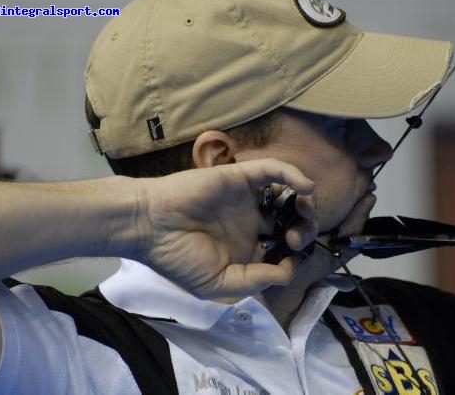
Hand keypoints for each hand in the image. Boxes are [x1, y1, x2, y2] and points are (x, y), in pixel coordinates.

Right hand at [134, 159, 317, 298]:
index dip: (296, 253)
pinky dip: (293, 175)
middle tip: (295, 240)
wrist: (149, 228)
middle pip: (292, 220)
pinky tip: (305, 188)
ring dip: (305, 204)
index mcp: (247, 246)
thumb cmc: (178, 258)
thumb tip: (289, 270)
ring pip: (288, 194)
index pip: (284, 246)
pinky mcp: (240, 178)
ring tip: (303, 216)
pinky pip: (272, 170)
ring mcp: (247, 198)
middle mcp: (251, 220)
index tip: (291, 260)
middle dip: (304, 230)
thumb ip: (255, 280)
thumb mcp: (219, 284)